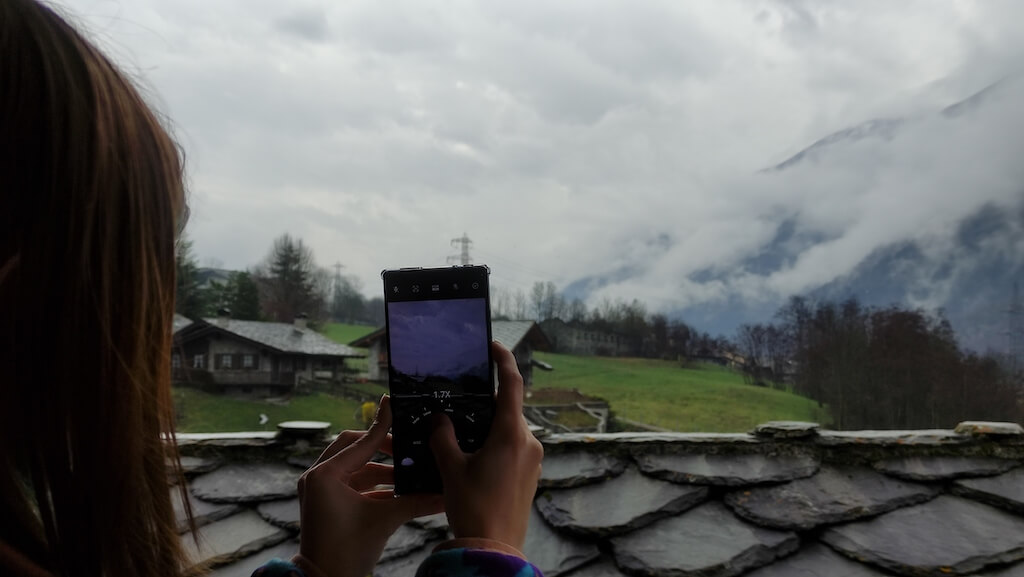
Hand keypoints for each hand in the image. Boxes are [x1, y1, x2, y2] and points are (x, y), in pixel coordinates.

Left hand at [297, 396, 443, 576]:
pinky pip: (352, 484)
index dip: (383, 426)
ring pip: (355, 467)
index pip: (361, 442)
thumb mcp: (385, 519)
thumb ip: (415, 500)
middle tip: (406, 448)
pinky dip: (374, 485)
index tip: (396, 406)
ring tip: (408, 472)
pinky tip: (399, 490)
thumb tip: (445, 492)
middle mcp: (318, 477)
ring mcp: (320, 490)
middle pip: (354, 447)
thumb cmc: (348, 552)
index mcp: (325, 475)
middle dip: (382, 447)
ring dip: (382, 470)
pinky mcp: (326, 502)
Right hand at [430, 341, 543, 550]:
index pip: (512, 385)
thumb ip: (443, 437)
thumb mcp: (451, 468)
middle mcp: (528, 442)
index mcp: (512, 434)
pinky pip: (513, 449)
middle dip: (484, 405)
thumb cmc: (473, 507)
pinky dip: (494, 445)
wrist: (495, 549)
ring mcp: (532, 460)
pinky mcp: (530, 475)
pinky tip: (472, 458)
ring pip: (509, 431)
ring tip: (460, 437)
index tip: (494, 345)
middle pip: (507, 410)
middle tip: (459, 403)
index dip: (504, 360)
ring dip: (487, 428)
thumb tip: (441, 419)